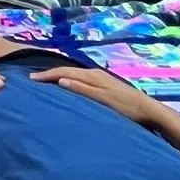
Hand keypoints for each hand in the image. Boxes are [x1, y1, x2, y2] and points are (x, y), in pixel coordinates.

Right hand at [32, 64, 165, 126]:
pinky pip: (80, 77)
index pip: (64, 72)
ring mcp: (100, 77)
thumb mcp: (103, 100)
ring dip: (59, 75)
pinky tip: (67, 85)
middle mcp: (94, 73)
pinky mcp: (104, 83)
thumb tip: (61, 80)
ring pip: (74, 73)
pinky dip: (69, 79)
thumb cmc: (125, 107)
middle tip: (34, 79)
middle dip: (50, 73)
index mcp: (92, 76)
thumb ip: (82, 90)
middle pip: (67, 70)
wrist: (148, 109)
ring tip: (46, 81)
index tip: (31, 79)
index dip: (47, 75)